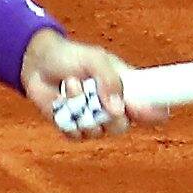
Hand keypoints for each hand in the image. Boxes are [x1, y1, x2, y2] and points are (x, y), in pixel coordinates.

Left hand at [23, 32, 162, 138]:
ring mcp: (93, 120)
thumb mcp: (94, 59)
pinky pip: (75, 134)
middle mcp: (113, 108)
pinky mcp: (73, 128)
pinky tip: (60, 100)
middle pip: (122, 126)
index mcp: (127, 89)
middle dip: (106, 114)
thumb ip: (109, 80)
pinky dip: (66, 118)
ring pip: (96, 132)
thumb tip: (118, 109)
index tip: (154, 113)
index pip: (151, 108)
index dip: (154, 113)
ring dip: (80, 108)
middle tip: (92, 94)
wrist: (38, 63)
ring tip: (70, 85)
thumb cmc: (71, 57)